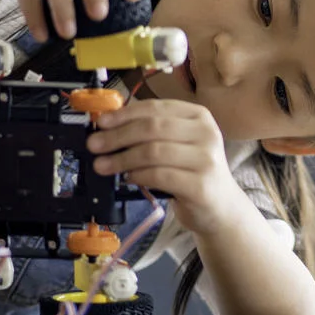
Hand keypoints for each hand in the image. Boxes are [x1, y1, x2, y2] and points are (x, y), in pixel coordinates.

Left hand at [87, 99, 249, 237]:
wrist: (221, 207)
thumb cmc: (193, 173)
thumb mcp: (178, 144)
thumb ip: (152, 133)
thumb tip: (108, 128)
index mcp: (198, 116)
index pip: (155, 107)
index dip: (124, 114)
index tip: (100, 123)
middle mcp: (206, 133)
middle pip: (152, 127)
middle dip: (117, 136)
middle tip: (94, 145)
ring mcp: (206, 159)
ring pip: (153, 151)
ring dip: (121, 159)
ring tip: (102, 165)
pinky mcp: (200, 185)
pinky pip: (159, 175)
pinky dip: (138, 176)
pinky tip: (127, 179)